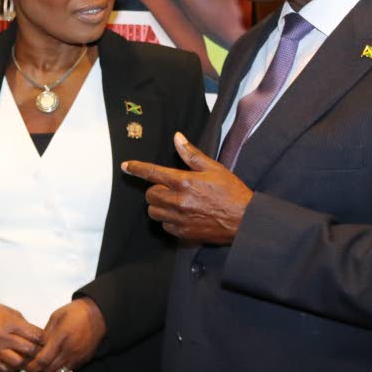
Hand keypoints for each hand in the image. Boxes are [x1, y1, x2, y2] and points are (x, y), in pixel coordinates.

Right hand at [0, 298, 44, 371]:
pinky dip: (13, 368)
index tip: (43, 339)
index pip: (36, 335)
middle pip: (30, 350)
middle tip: (37, 350)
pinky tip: (13, 361)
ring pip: (19, 363)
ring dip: (25, 362)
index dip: (43, 339)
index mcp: (10, 323)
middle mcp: (2, 337)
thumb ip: (25, 325)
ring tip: (25, 357)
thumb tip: (39, 338)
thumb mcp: (11, 312)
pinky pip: (6, 370)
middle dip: (37, 351)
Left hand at [24, 297, 106, 371]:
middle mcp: (69, 350)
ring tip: (43, 364)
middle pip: (48, 369)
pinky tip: (55, 363)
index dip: (31, 366)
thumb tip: (34, 345)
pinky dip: (58, 371)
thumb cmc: (75, 313)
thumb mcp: (56, 317)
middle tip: (30, 365)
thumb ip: (45, 333)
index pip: (43, 359)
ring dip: (47, 371)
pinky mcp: (83, 361)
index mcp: (61, 337)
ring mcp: (77, 357)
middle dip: (37, 369)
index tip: (23, 366)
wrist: (98, 315)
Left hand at [123, 132, 252, 242]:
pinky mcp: (183, 233)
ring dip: (159, 205)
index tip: (126, 166)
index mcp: (185, 182)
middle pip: (150, 194)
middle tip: (170, 188)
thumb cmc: (232, 193)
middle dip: (156, 189)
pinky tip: (182, 215)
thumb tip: (177, 138)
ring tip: (175, 201)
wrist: (245, 221)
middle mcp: (179, 201)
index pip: (153, 173)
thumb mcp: (214, 168)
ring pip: (153, 211)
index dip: (137, 168)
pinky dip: (168, 219)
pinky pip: (164, 225)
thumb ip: (191, 154)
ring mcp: (180, 219)